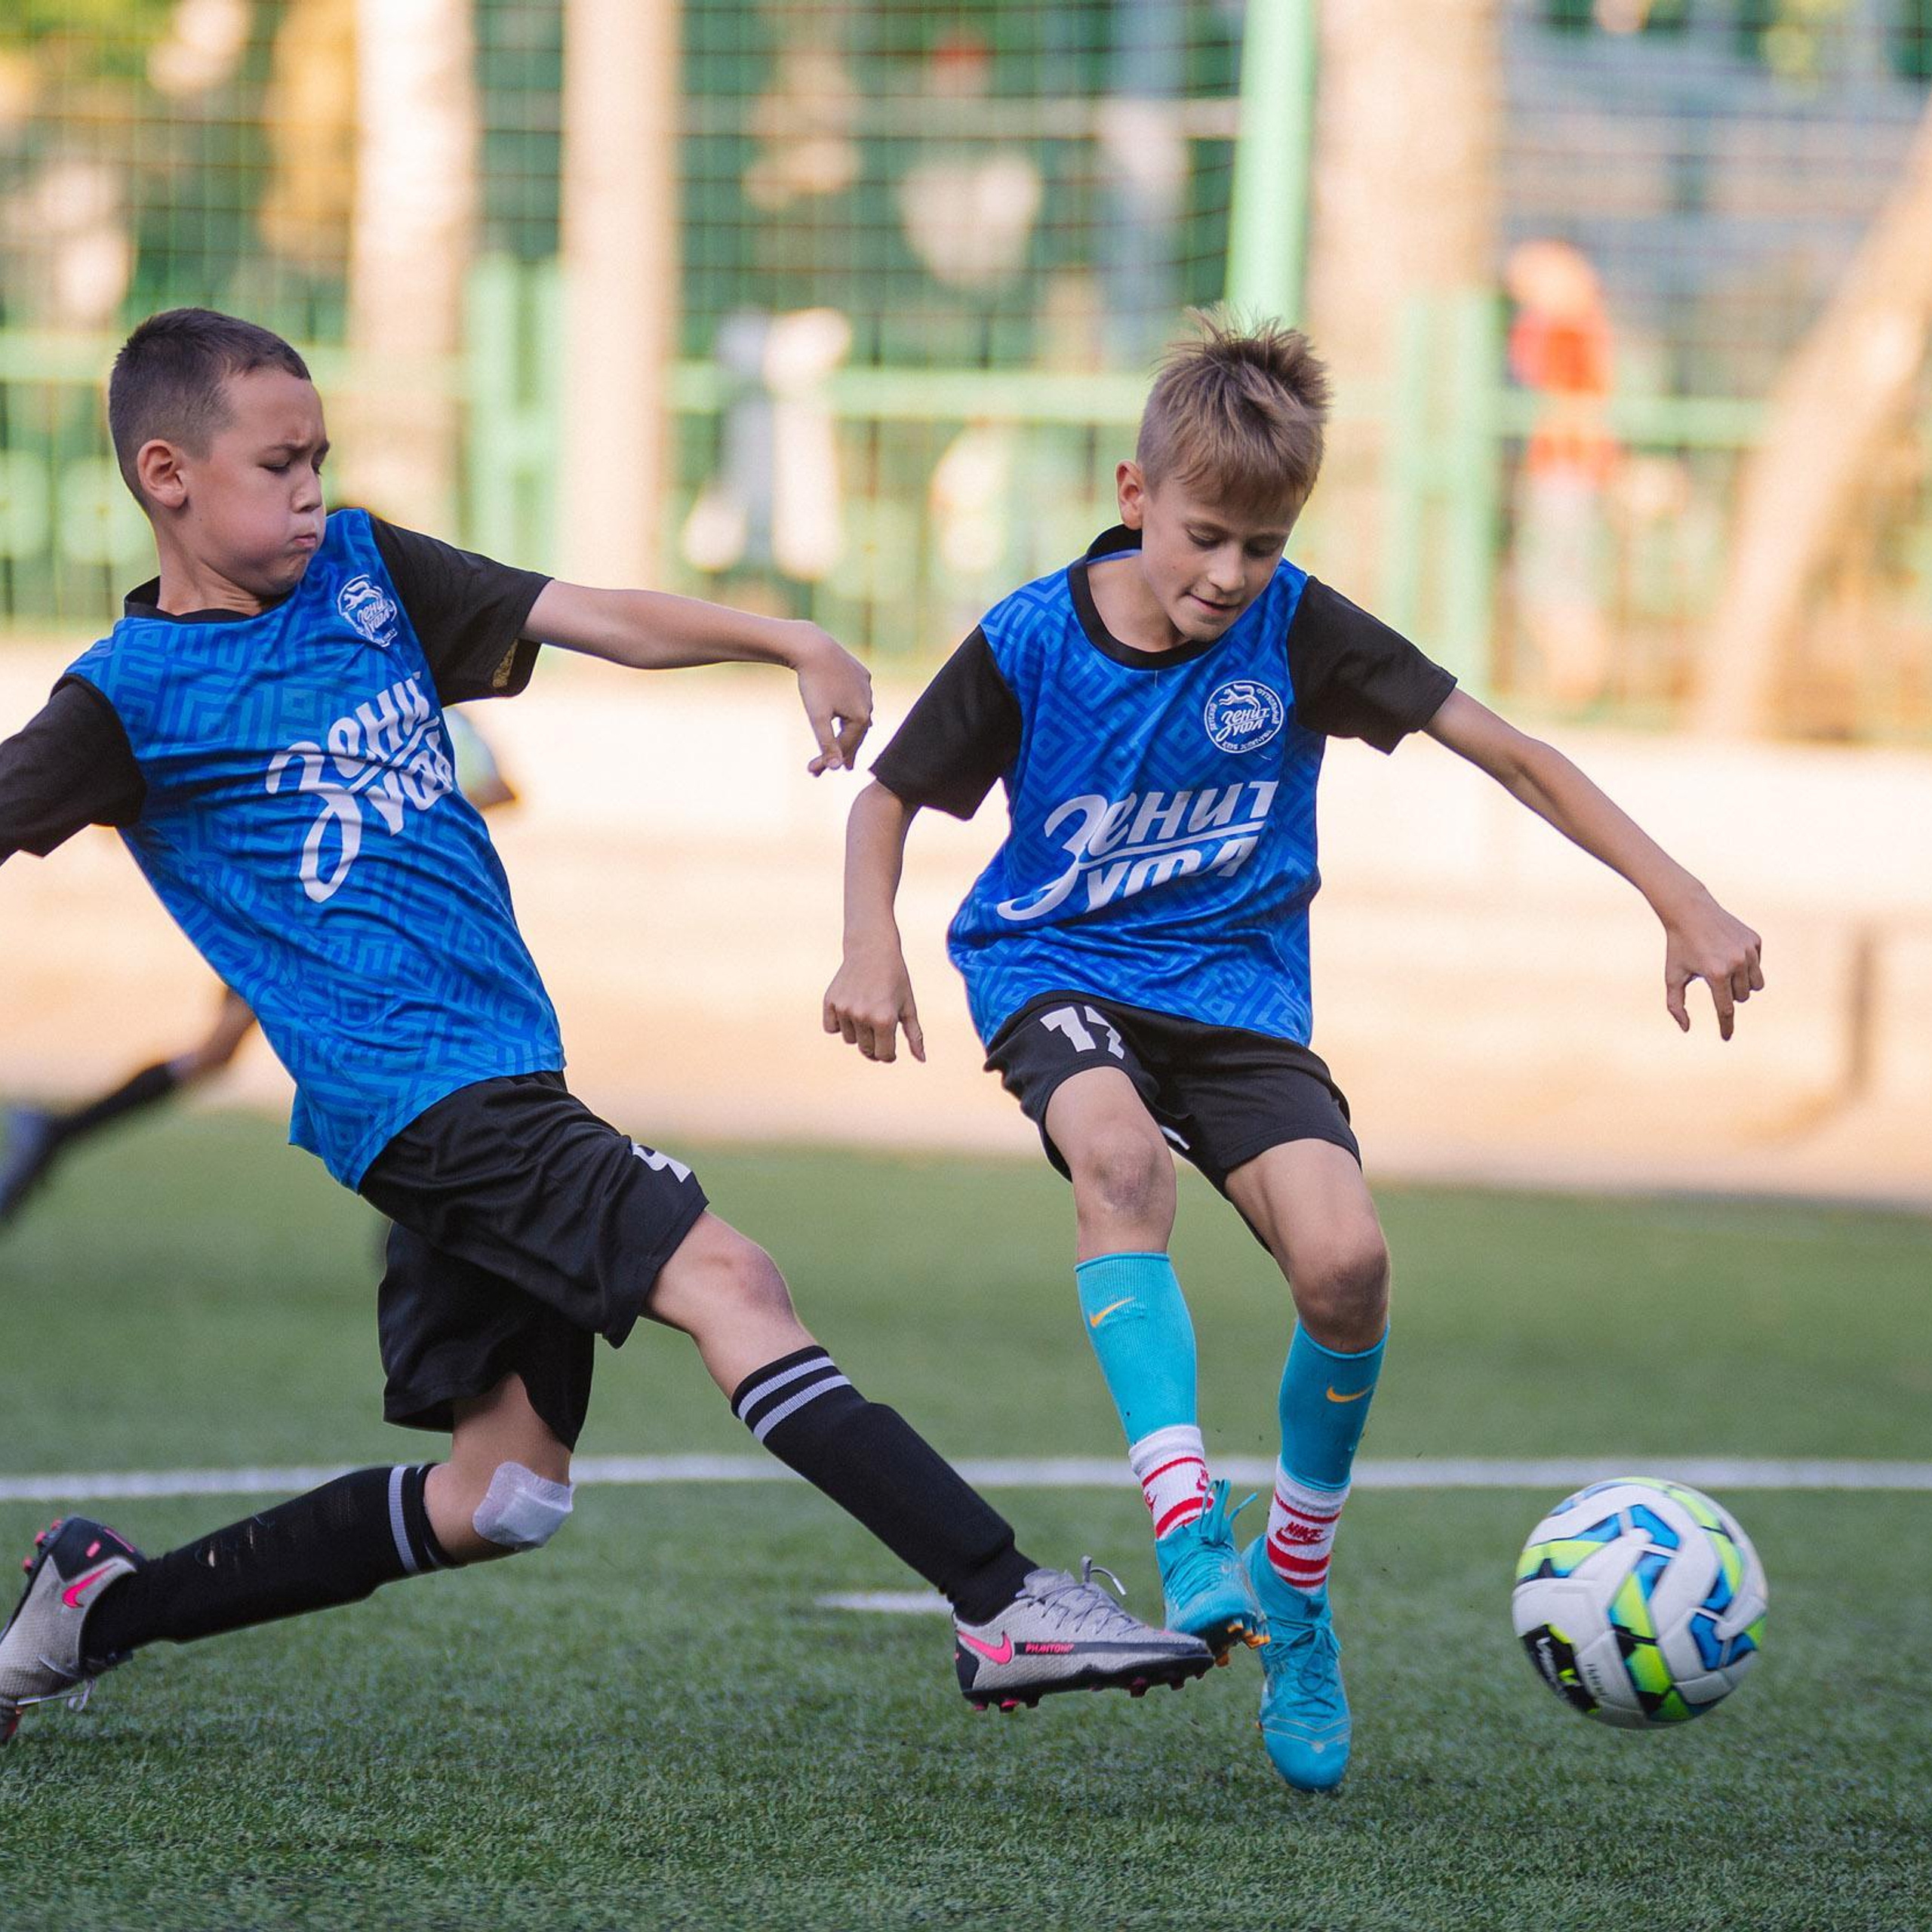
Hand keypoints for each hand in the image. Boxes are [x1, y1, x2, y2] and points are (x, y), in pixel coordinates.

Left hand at [789, 624, 872, 774]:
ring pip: (860, 714)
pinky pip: (860, 696)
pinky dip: (855, 708)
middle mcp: (869, 702)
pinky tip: (856, 711)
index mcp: (861, 716)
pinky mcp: (861, 673)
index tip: (813, 772)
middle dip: (847, 750)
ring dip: (854, 730)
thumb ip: (827, 743)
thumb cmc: (814, 684)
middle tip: (847, 768)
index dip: (827, 760)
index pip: (844, 746)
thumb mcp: (818, 718)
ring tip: (852, 741)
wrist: (814, 647)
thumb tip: (835, 769)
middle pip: (857, 733)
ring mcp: (866, 687)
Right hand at [823, 945, 924, 1062]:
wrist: (872, 949)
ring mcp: (844, 1009)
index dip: (889, 1054)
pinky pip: (831, 1028)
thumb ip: (915, 1035)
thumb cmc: (895, 979)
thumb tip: (922, 1060)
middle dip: (875, 1045)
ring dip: (858, 1033)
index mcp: (885, 1019)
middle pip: (866, 1050)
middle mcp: (863, 1016)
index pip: (884, 1055)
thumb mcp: (908, 1006)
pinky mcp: (830, 1002)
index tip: (891, 1048)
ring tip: (866, 1010)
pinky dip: (839, 1024)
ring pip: (849, 1039)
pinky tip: (850, 1009)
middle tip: (880, 1027)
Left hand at [1662, 891, 1763, 1040]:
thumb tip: (1685, 1029)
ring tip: (1724, 970)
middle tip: (1713, 978)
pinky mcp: (1756, 940)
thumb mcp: (1672, 976)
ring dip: (1741, 984)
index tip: (1726, 1038)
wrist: (1690, 911)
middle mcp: (1737, 963)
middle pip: (1741, 998)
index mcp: (1716, 974)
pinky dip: (1746, 965)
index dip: (1725, 1026)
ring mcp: (1749, 951)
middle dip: (1729, 994)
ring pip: (1755, 985)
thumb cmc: (1678, 946)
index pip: (1725, 1009)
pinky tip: (1729, 952)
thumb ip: (1675, 1005)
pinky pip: (1757, 965)